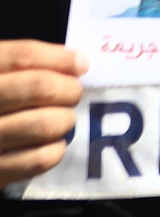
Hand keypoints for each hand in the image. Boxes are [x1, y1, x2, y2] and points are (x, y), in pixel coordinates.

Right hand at [0, 40, 85, 183]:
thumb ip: (26, 65)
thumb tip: (78, 62)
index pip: (22, 57)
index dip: (59, 59)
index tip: (81, 64)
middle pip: (39, 87)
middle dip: (68, 89)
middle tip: (72, 93)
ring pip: (46, 124)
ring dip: (64, 120)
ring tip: (60, 118)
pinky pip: (41, 159)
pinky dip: (55, 149)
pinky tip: (50, 143)